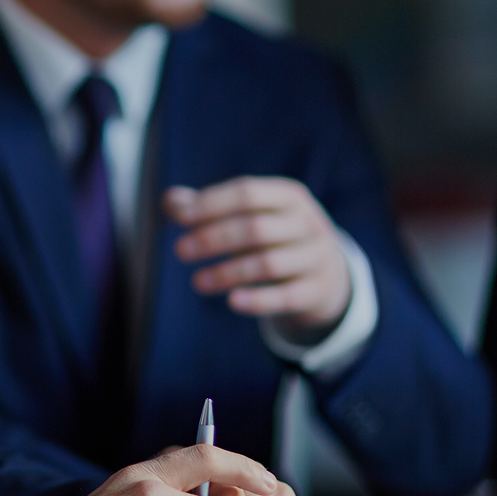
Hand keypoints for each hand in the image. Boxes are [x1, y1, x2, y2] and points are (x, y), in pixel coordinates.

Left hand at [163, 177, 350, 331]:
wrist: (327, 274)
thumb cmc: (275, 237)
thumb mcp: (250, 216)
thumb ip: (209, 207)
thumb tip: (169, 201)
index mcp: (289, 196)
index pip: (247, 193)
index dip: (212, 204)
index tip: (180, 217)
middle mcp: (308, 223)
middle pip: (256, 228)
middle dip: (214, 238)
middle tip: (181, 250)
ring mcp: (317, 257)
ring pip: (269, 264)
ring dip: (228, 273)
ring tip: (197, 282)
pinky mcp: (317, 290)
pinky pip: (286, 296)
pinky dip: (258, 300)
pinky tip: (231, 302)